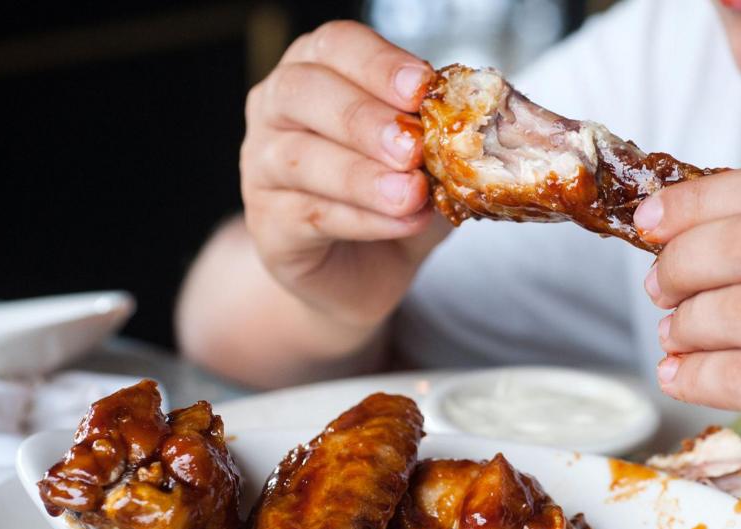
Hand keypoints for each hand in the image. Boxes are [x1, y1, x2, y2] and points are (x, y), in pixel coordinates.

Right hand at [240, 21, 447, 333]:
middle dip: (362, 117)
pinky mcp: (267, 224)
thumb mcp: (430, 162)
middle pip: (302, 92)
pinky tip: (404, 222)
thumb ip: (443, 141)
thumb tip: (479, 132)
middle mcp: (277, 109)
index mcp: (318, 71)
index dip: (378, 64)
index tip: (422, 89)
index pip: (335, 46)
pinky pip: (309, 215)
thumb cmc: (394, 198)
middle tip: (412, 147)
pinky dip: (364, 219)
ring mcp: (261, 167)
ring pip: (299, 158)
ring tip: (411, 194)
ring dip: (362, 176)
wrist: (363, 271)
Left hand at [637, 163, 740, 528]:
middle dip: (681, 262)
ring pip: (734, 311)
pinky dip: (695, 375)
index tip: (654, 217)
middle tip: (657, 283)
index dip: (702, 199)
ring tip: (673, 337)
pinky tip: (683, 376)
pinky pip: (738, 377)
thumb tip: (712, 230)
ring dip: (683, 325)